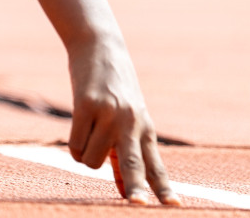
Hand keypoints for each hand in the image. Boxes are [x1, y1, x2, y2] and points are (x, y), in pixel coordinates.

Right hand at [67, 37, 178, 204]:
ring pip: (92, 161)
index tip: (175, 206)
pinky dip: (73, 144)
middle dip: (135, 190)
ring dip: (85, 155)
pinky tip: (79, 124)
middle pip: (134, 168)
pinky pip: (75, 145)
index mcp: (146, 130)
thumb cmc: (114, 88)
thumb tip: (125, 192)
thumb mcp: (129, 120)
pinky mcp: (87, 105)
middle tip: (139, 206)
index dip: (164, 190)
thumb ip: (128, 154)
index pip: (156, 168)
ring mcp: (109, 115)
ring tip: (89, 130)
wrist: (100, 47)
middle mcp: (131, 124)